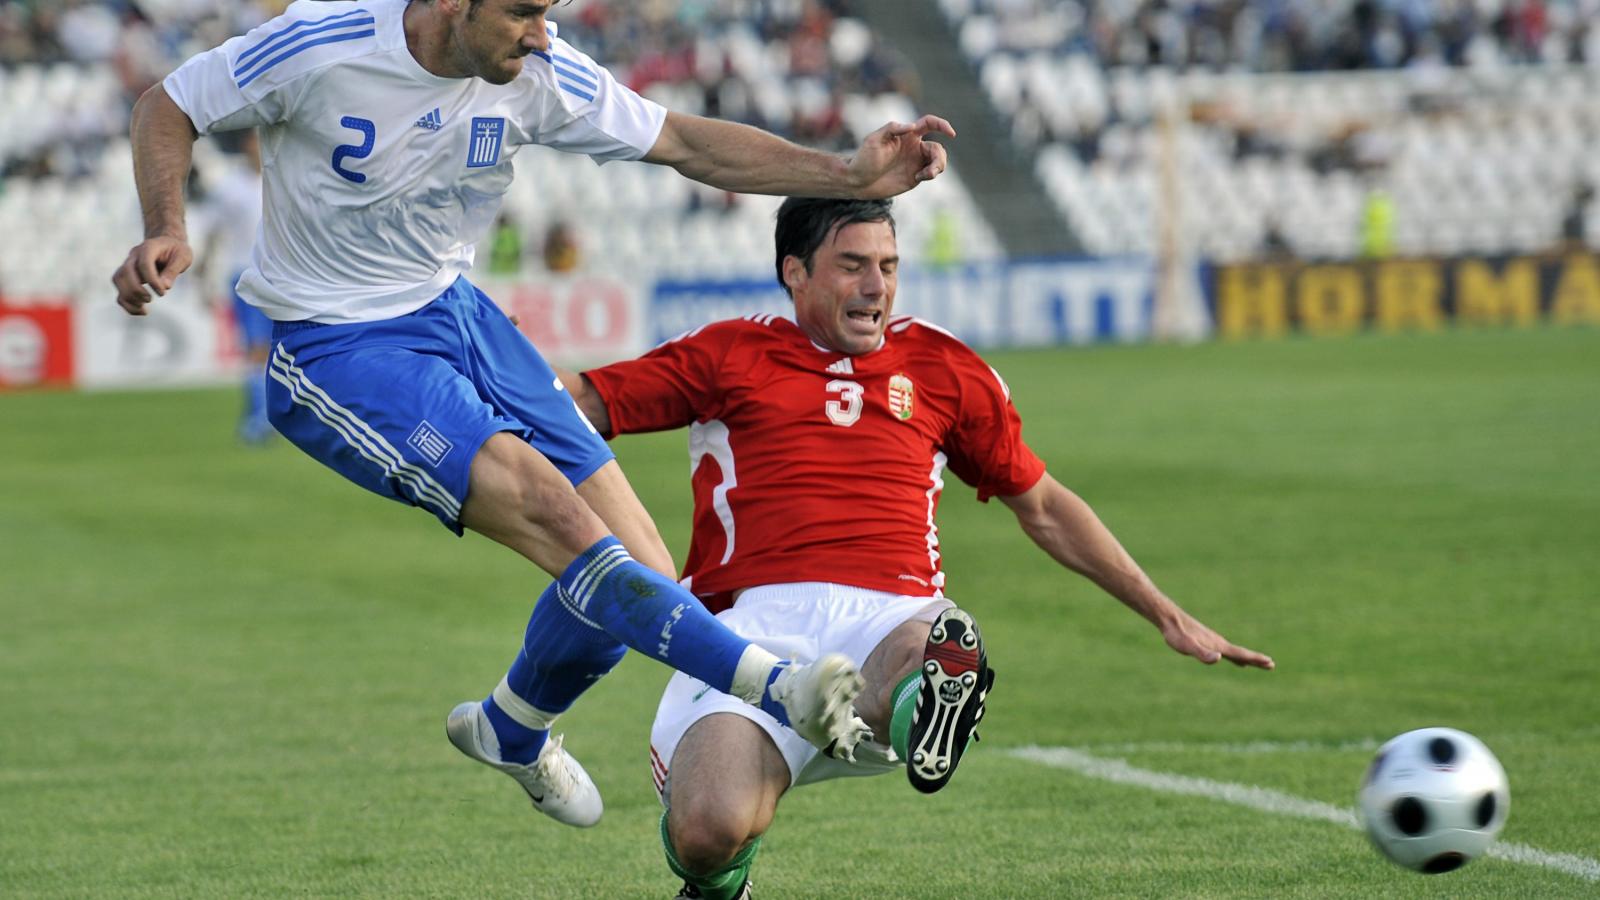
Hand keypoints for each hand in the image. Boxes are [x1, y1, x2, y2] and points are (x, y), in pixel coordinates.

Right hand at [112, 236, 192, 315]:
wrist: (167, 244)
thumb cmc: (177, 250)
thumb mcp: (183, 257)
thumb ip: (173, 270)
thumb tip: (165, 286)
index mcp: (148, 247)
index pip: (144, 264)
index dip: (152, 280)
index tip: (163, 292)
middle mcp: (134, 255)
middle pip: (125, 272)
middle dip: (136, 289)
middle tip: (150, 299)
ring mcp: (128, 265)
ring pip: (118, 280)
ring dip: (128, 297)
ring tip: (144, 308)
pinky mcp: (128, 276)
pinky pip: (120, 290)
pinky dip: (127, 303)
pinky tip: (142, 311)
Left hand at [845, 115, 955, 198]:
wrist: (858, 182)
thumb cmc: (863, 158)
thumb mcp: (874, 140)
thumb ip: (892, 129)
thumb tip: (912, 126)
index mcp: (906, 135)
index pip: (929, 124)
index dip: (942, 125)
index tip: (951, 134)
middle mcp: (913, 147)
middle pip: (937, 147)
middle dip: (939, 157)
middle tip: (931, 170)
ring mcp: (915, 162)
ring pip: (938, 160)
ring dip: (937, 166)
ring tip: (926, 175)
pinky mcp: (915, 176)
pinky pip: (931, 173)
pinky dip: (930, 174)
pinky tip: (918, 177)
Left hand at [1160, 608, 1274, 669]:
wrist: (1168, 618)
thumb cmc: (1177, 634)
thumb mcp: (1188, 647)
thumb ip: (1202, 653)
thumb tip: (1218, 658)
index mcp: (1217, 645)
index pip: (1240, 654)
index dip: (1255, 659)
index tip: (1270, 662)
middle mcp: (1218, 642)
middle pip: (1240, 653)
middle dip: (1255, 659)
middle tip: (1271, 664)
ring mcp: (1212, 640)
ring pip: (1232, 651)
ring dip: (1244, 657)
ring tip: (1253, 662)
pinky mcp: (1203, 640)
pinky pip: (1221, 649)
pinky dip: (1228, 654)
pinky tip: (1224, 656)